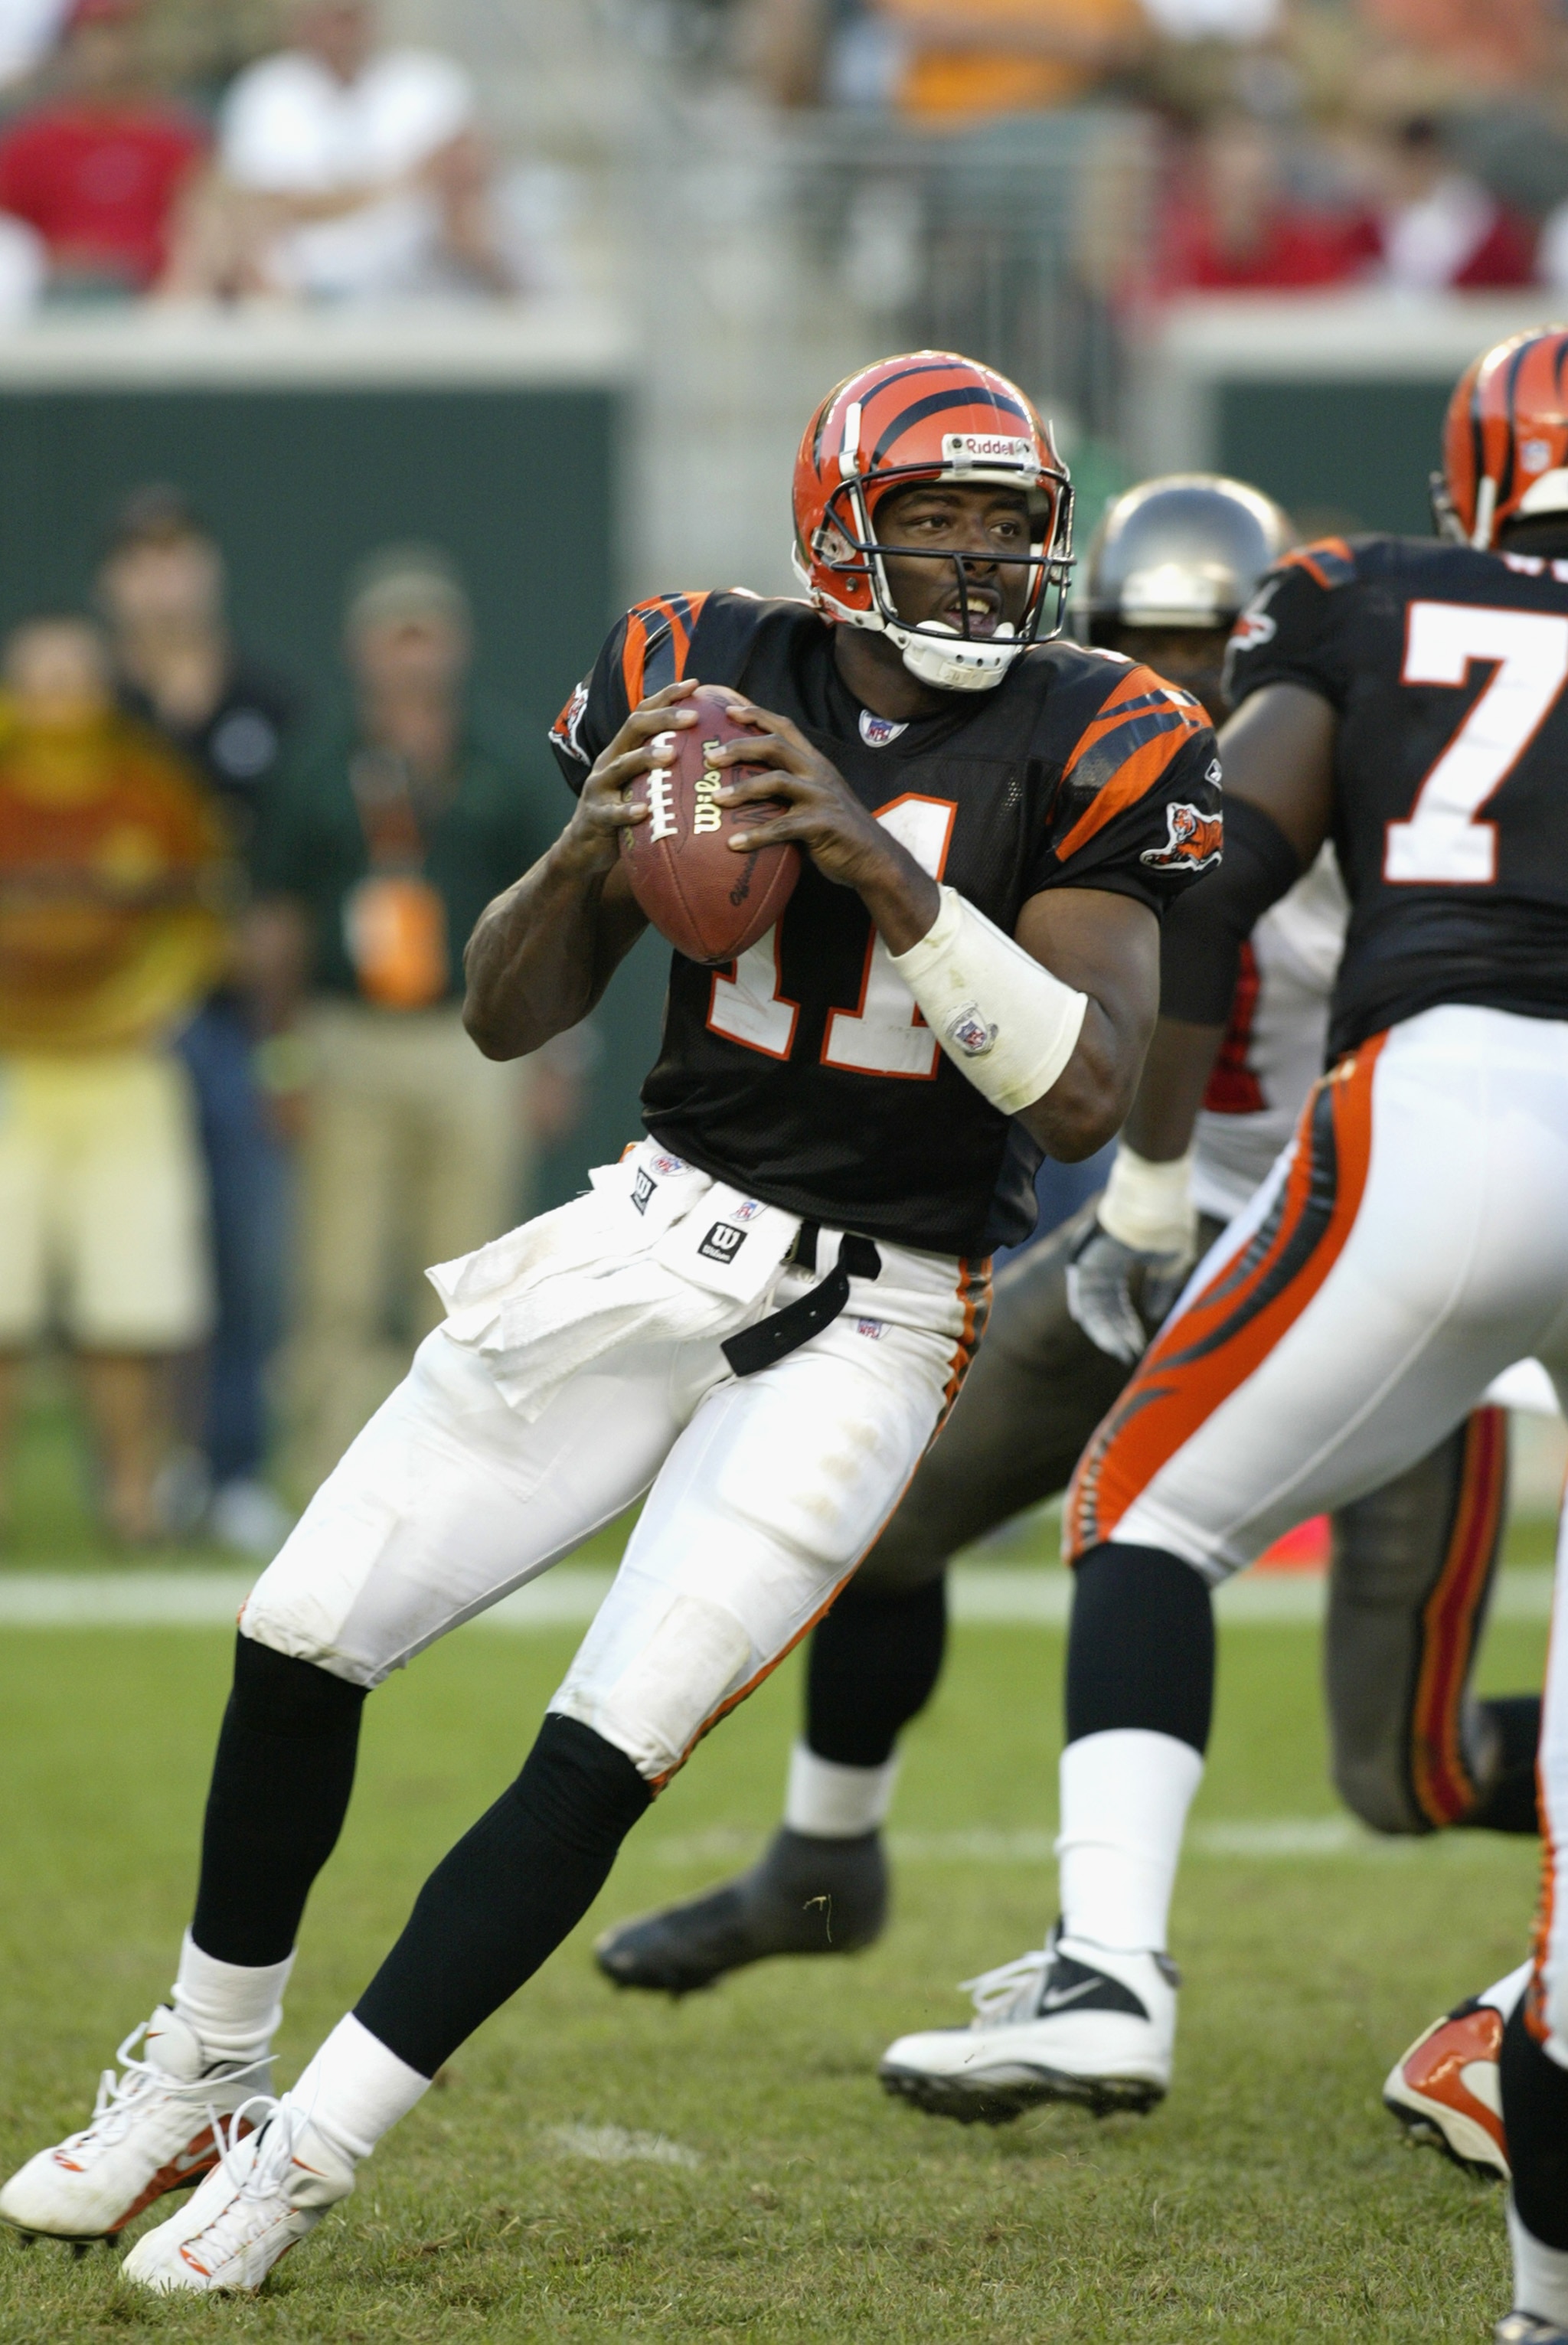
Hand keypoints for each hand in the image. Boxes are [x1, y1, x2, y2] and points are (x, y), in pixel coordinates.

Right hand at [557, 681, 700, 879]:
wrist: (584, 849)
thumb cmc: (624, 814)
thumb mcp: (642, 786)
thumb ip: (666, 769)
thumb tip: (712, 756)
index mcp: (622, 750)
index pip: (644, 713)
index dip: (667, 696)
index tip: (696, 685)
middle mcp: (609, 761)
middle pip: (633, 729)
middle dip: (663, 718)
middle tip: (693, 717)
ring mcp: (599, 788)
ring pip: (621, 766)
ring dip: (646, 758)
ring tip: (671, 754)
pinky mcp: (595, 817)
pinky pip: (612, 814)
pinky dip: (627, 811)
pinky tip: (644, 811)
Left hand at [708, 700, 939, 946]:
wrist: (874, 859)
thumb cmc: (838, 832)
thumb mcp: (817, 799)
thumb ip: (790, 789)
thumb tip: (749, 790)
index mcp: (816, 763)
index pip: (786, 727)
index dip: (757, 714)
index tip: (728, 709)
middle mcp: (818, 773)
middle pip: (775, 746)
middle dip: (740, 746)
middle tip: (710, 757)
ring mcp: (821, 797)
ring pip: (776, 781)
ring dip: (742, 789)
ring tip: (715, 799)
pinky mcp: (822, 824)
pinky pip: (782, 827)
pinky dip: (755, 836)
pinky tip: (733, 845)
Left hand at [1064, 1218, 1193, 1363]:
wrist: (1156, 1201)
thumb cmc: (1166, 1223)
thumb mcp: (1169, 1261)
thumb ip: (1162, 1287)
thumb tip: (1156, 1315)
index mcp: (1119, 1261)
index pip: (1116, 1302)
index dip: (1126, 1325)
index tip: (1137, 1346)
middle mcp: (1102, 1265)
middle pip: (1104, 1309)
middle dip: (1117, 1334)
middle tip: (1128, 1356)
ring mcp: (1092, 1264)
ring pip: (1094, 1308)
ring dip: (1107, 1333)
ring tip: (1122, 1353)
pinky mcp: (1086, 1264)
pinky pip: (1083, 1298)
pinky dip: (1093, 1319)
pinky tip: (1104, 1338)